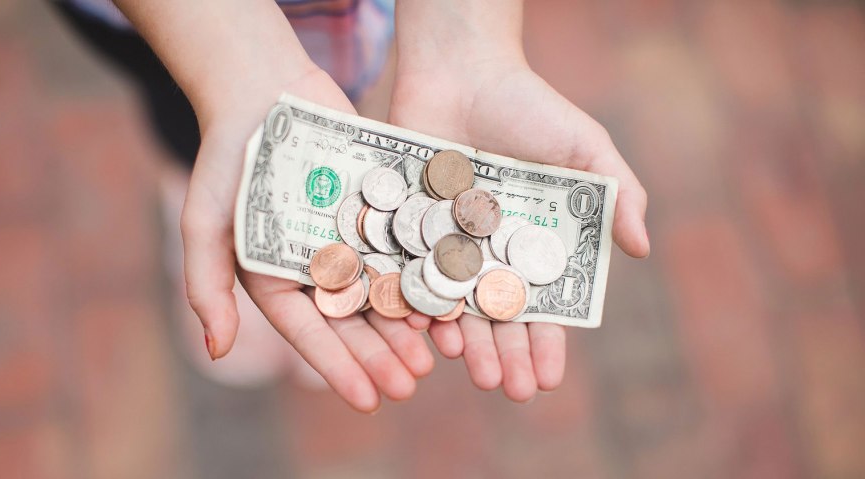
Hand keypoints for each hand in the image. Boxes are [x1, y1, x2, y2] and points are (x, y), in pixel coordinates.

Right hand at [183, 67, 433, 412]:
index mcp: (278, 279)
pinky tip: (449, 297)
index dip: (339, 368)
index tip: (369, 400)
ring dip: (410, 325)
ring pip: (385, 291)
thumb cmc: (226, 159)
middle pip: (354, 321)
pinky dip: (425, 274)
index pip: (311, 334)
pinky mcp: (379, 212)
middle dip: (381, 355)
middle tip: (410, 385)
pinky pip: (405, 248)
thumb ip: (207, 286)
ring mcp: (352, 240)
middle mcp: (318, 267)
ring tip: (434, 355)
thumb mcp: (205, 223)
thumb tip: (215, 351)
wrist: (265, 91)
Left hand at [388, 56, 648, 401]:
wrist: (462, 70)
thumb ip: (615, 193)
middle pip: (496, 316)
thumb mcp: (583, 146)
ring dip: (464, 343)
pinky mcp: (407, 228)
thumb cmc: (530, 106)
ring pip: (453, 305)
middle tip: (509, 390)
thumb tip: (642, 249)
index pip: (540, 307)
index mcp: (531, 246)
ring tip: (473, 373)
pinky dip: (417, 304)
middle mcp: (488, 254)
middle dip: (505, 356)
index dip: (546, 345)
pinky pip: (410, 275)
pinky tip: (426, 333)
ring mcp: (445, 245)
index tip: (549, 380)